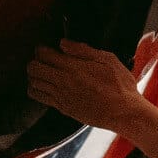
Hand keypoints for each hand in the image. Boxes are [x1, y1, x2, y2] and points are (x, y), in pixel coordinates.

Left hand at [26, 39, 147, 128]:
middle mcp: (63, 81)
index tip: (48, 49)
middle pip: (33, 67)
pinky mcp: (62, 108)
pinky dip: (37, 89)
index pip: (43, 53)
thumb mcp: (108, 60)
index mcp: (73, 67)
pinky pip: (39, 97)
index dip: (42, 48)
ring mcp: (61, 96)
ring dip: (35, 75)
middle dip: (35, 61)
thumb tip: (63, 44)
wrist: (124, 113)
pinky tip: (46, 87)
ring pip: (33, 82)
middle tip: (44, 61)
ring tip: (45, 73)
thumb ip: (83, 50)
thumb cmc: (120, 86)